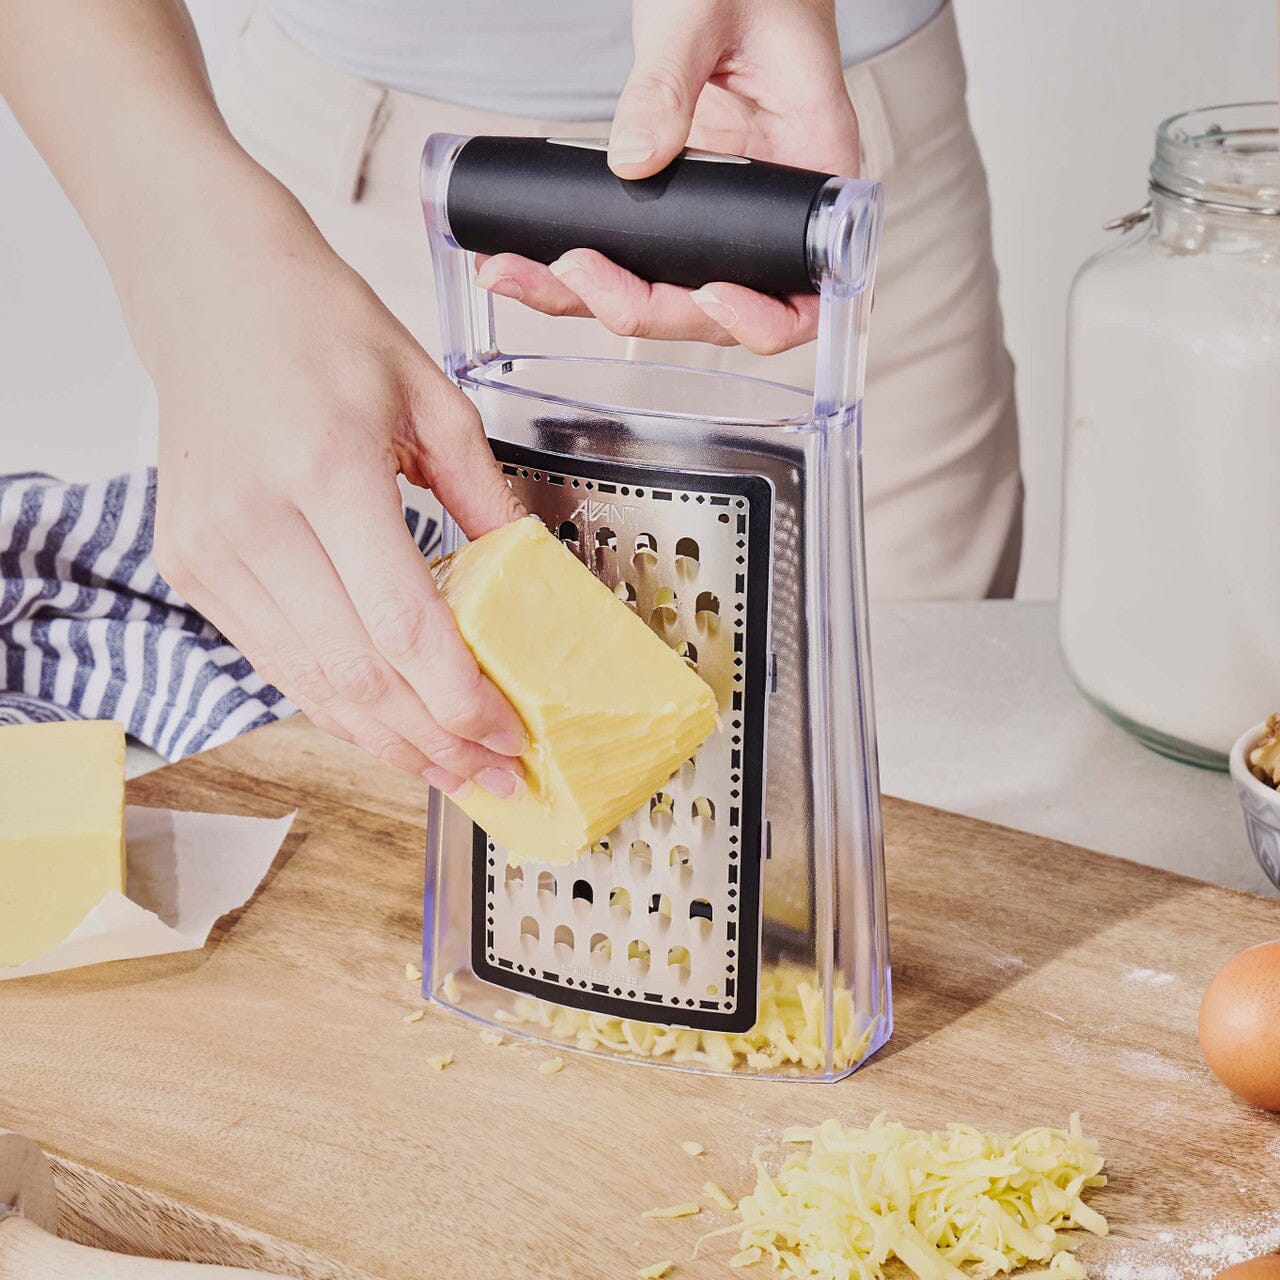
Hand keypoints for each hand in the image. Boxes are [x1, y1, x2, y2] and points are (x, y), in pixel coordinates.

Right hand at [138, 173, 528, 795]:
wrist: (209, 289)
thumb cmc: (319, 325)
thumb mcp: (432, 395)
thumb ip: (484, 496)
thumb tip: (528, 573)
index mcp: (328, 472)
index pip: (404, 626)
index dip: (460, 699)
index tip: (507, 736)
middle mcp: (258, 522)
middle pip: (358, 674)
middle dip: (433, 742)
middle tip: (490, 775)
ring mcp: (214, 552)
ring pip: (311, 684)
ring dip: (385, 739)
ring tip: (445, 770)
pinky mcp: (193, 567)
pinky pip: (275, 660)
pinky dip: (335, 702)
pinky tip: (383, 723)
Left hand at [475, 0, 858, 355]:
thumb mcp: (704, 11)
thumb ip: (668, 83)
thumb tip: (632, 160)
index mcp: (809, 168)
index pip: (804, 289)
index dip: (760, 317)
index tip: (708, 296)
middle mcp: (767, 209)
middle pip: (716, 309)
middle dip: (641, 308)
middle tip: (573, 272)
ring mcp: (719, 214)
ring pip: (664, 295)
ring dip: (589, 300)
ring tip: (515, 275)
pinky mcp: (674, 205)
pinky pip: (633, 259)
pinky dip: (578, 270)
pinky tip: (525, 261)